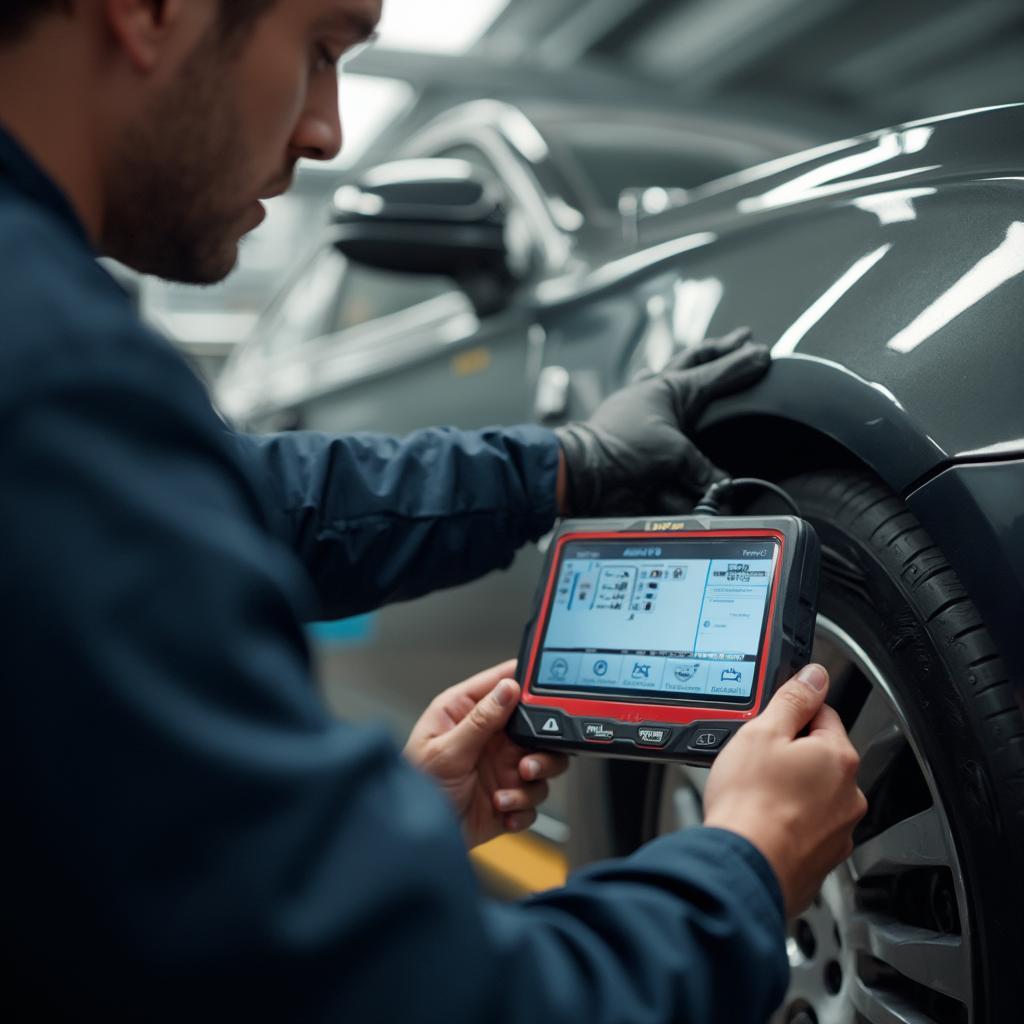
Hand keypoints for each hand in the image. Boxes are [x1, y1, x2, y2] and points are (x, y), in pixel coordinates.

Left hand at [404, 660, 568, 847]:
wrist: (417, 842)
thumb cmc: (414, 789)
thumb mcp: (445, 751)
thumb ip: (479, 720)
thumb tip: (508, 688)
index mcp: (464, 712)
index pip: (501, 683)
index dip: (525, 683)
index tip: (542, 697)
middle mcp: (487, 736)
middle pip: (535, 725)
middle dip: (540, 745)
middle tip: (526, 763)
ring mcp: (500, 766)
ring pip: (542, 762)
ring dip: (533, 780)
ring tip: (509, 790)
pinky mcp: (508, 796)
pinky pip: (533, 797)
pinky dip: (523, 806)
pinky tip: (501, 809)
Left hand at [554, 328, 769, 513]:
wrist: (583, 470)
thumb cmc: (619, 451)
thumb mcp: (672, 454)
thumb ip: (702, 466)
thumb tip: (722, 483)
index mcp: (670, 389)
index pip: (715, 371)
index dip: (741, 363)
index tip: (762, 354)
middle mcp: (658, 394)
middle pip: (695, 361)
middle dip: (720, 350)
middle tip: (742, 338)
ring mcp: (643, 408)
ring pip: (672, 376)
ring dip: (690, 361)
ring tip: (707, 350)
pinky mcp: (632, 426)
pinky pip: (645, 397)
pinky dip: (652, 385)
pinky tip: (649, 377)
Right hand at [703, 665, 867, 916]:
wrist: (744, 866)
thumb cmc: (750, 803)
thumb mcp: (762, 732)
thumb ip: (793, 699)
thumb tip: (814, 675)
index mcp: (838, 757)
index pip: (822, 714)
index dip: (791, 714)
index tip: (769, 724)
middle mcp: (849, 794)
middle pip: (819, 755)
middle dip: (789, 754)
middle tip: (755, 761)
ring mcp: (839, 830)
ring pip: (814, 793)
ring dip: (790, 790)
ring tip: (755, 795)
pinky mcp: (823, 858)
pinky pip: (808, 827)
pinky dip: (788, 822)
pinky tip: (762, 822)